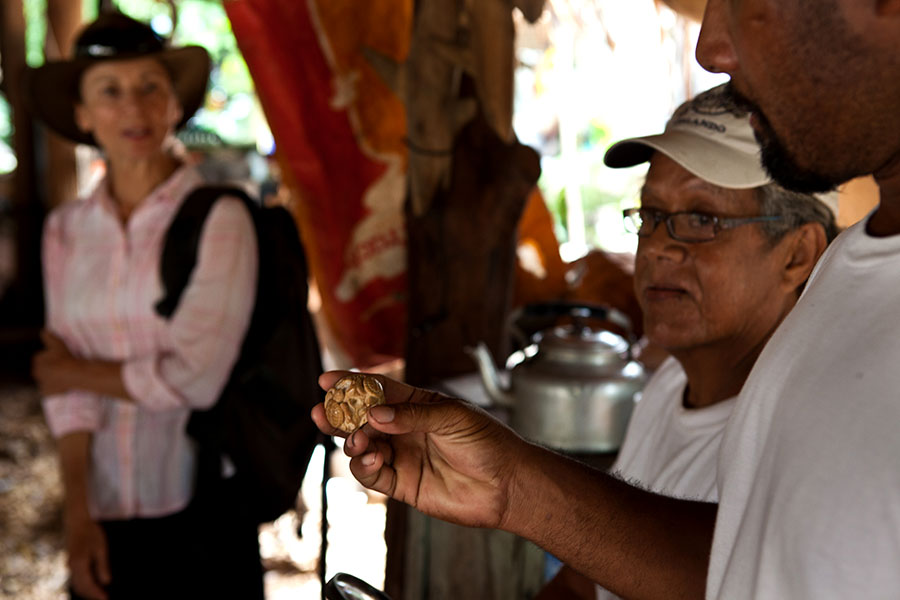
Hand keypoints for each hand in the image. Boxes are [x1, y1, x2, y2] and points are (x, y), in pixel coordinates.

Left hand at [32, 330, 80, 395]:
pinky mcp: (47, 392)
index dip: (50, 357)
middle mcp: (36, 372)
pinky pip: (48, 390)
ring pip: (45, 379)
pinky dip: (53, 389)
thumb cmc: (65, 357)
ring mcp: (41, 382)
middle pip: (43, 369)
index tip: (59, 358)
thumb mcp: (58, 344)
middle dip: (49, 368)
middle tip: (62, 367)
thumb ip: (49, 337)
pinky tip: (61, 385)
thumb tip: (43, 331)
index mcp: (37, 360)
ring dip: (51, 378)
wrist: (73, 374)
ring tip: (63, 375)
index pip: (41, 358)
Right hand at [64, 513, 109, 599]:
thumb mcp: (100, 548)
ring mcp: (69, 566)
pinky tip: (93, 586)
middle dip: (92, 596)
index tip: (106, 599)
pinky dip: (84, 586)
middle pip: (81, 588)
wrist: (77, 522)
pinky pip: (75, 579)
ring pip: (76, 585)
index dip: (97, 594)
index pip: (88, 585)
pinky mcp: (70, 564)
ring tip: (100, 595)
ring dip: (87, 592)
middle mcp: (72, 567)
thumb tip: (106, 582)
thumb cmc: (91, 532)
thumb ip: (102, 566)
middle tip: (105, 599)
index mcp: (79, 564)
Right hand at [311, 372, 530, 529]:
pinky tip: (371, 459)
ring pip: (362, 448)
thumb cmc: (487, 443)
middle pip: (362, 420)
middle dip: (339, 415)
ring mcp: (402, 456)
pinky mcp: (403, 484)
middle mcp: (405, 429)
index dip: (351, 384)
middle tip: (323, 412)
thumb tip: (374, 414)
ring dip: (352, 442)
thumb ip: (411, 415)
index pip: (377, 390)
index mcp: (417, 405)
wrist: (506, 484)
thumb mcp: (452, 417)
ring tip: (356, 440)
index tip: (327, 379)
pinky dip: (364, 467)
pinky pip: (372, 475)